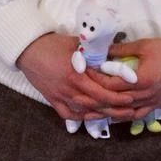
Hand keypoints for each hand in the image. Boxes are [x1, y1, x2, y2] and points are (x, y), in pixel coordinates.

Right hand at [15, 33, 135, 121]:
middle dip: (115, 108)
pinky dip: (81, 117)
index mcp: (76, 74)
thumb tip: (113, 54)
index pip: (102, 90)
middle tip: (131, 109)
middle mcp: (69, 88)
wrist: (28, 49)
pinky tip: (91, 116)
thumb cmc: (52, 44)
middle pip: (96, 104)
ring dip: (102, 114)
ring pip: (85, 111)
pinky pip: (68, 114)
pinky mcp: (52, 100)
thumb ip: (94, 52)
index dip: (117, 95)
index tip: (132, 96)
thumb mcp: (76, 44)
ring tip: (117, 115)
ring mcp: (60, 96)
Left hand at [90, 38, 160, 119]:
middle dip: (97, 96)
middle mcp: (145, 95)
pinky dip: (123, 115)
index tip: (84, 73)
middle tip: (83, 91)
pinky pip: (137, 115)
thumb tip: (102, 50)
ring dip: (108, 110)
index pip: (111, 85)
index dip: (96, 80)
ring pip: (125, 112)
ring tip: (93, 106)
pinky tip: (114, 113)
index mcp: (141, 80)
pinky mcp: (156, 105)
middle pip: (115, 101)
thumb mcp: (142, 46)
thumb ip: (121, 50)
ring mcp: (151, 102)